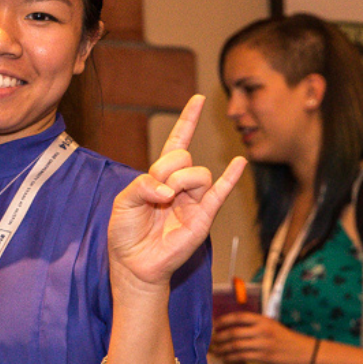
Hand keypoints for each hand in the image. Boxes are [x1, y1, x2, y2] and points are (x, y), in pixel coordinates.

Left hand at [108, 95, 246, 288]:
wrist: (134, 264)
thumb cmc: (126, 233)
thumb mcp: (122, 203)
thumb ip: (141, 186)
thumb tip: (166, 190)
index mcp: (159, 177)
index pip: (177, 143)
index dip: (187, 121)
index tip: (198, 99)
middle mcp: (180, 185)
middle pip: (183, 156)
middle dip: (167, 167)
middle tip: (156, 190)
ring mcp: (194, 200)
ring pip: (198, 173)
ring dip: (180, 181)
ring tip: (166, 200)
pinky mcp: (203, 217)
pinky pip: (219, 194)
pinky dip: (230, 178)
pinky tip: (240, 163)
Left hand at [212, 311, 315, 363]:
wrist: (307, 352)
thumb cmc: (287, 339)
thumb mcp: (272, 326)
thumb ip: (255, 325)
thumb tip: (233, 328)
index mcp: (263, 320)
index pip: (238, 317)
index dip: (223, 320)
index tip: (214, 325)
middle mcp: (262, 330)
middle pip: (234, 332)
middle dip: (220, 337)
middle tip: (212, 341)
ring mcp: (263, 344)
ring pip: (236, 345)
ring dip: (223, 349)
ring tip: (216, 351)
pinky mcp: (266, 357)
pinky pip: (243, 357)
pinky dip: (232, 358)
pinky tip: (226, 360)